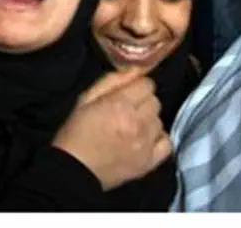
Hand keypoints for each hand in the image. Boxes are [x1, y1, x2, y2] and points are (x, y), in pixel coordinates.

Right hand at [52, 69, 171, 190]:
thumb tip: (135, 69)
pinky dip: (157, 139)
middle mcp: (137, 122)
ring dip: (148, 120)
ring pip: (160, 120)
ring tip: (132, 127)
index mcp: (119, 104)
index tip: (128, 93)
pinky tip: (145, 140)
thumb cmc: (75, 132)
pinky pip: (166, 143)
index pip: (147, 84)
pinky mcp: (149, 162)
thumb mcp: (85, 99)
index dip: (136, 86)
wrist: (74, 170)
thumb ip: (111, 81)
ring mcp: (145, 144)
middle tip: (127, 111)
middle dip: (142, 102)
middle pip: (155, 101)